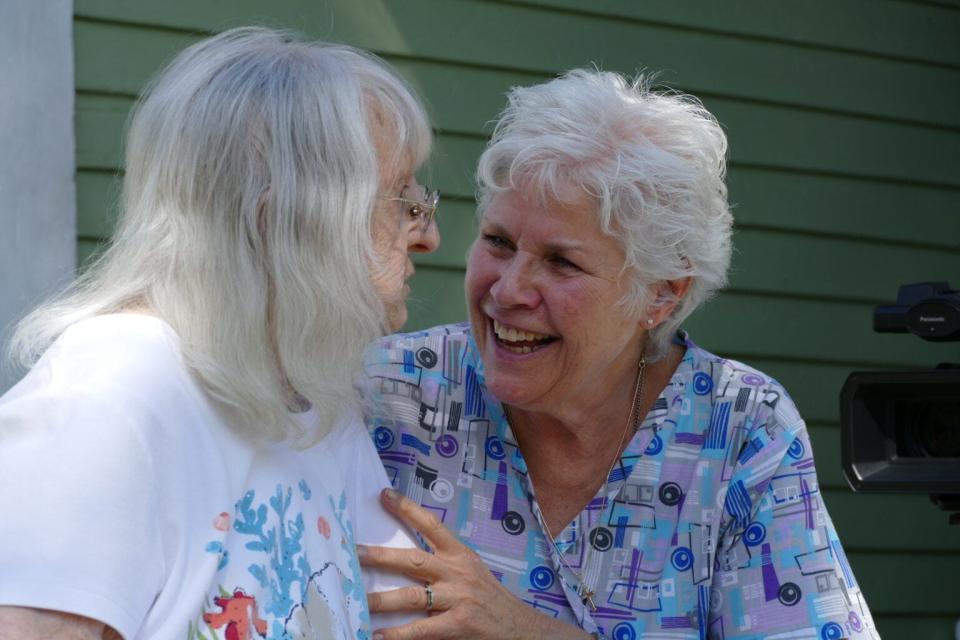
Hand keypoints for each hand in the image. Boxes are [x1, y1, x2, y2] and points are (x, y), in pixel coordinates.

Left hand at [358, 488, 589, 639]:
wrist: (520, 628)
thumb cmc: (490, 600)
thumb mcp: (471, 572)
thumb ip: (443, 564)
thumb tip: (403, 560)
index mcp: (460, 555)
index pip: (432, 525)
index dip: (408, 509)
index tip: (384, 495)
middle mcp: (457, 572)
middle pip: (412, 560)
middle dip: (379, 556)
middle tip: (352, 553)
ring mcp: (457, 599)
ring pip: (411, 596)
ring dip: (380, 599)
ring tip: (355, 599)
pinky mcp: (458, 625)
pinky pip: (420, 630)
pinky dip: (396, 634)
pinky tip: (377, 635)